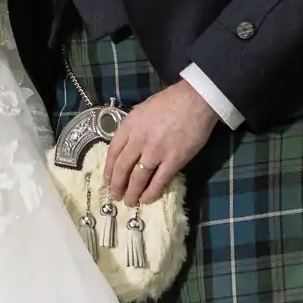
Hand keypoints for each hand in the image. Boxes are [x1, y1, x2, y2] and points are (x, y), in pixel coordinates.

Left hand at [104, 80, 219, 205]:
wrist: (195, 100)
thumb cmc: (170, 101)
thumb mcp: (142, 110)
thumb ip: (133, 127)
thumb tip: (127, 145)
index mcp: (129, 126)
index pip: (112, 152)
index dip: (108, 169)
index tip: (107, 180)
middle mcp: (138, 140)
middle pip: (122, 168)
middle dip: (117, 185)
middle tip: (115, 196)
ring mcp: (155, 151)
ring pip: (138, 178)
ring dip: (132, 193)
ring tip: (130, 202)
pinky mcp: (174, 160)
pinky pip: (159, 182)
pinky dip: (151, 193)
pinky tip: (147, 200)